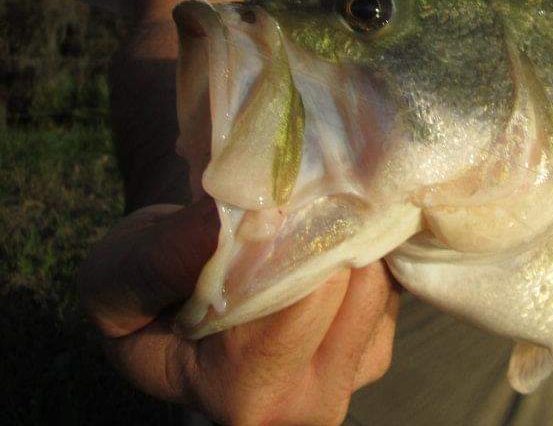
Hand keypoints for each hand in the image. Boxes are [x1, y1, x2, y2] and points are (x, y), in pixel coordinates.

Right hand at [80, 199, 398, 424]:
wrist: (174, 297)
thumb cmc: (142, 287)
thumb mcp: (121, 271)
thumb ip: (169, 253)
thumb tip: (240, 216)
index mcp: (239, 395)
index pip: (293, 303)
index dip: (287, 239)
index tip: (268, 196)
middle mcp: (301, 404)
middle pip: (348, 290)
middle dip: (325, 229)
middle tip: (298, 186)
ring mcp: (348, 378)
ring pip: (377, 284)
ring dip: (350, 235)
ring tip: (308, 207)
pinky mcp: (376, 349)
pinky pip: (393, 284)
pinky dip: (368, 249)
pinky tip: (330, 232)